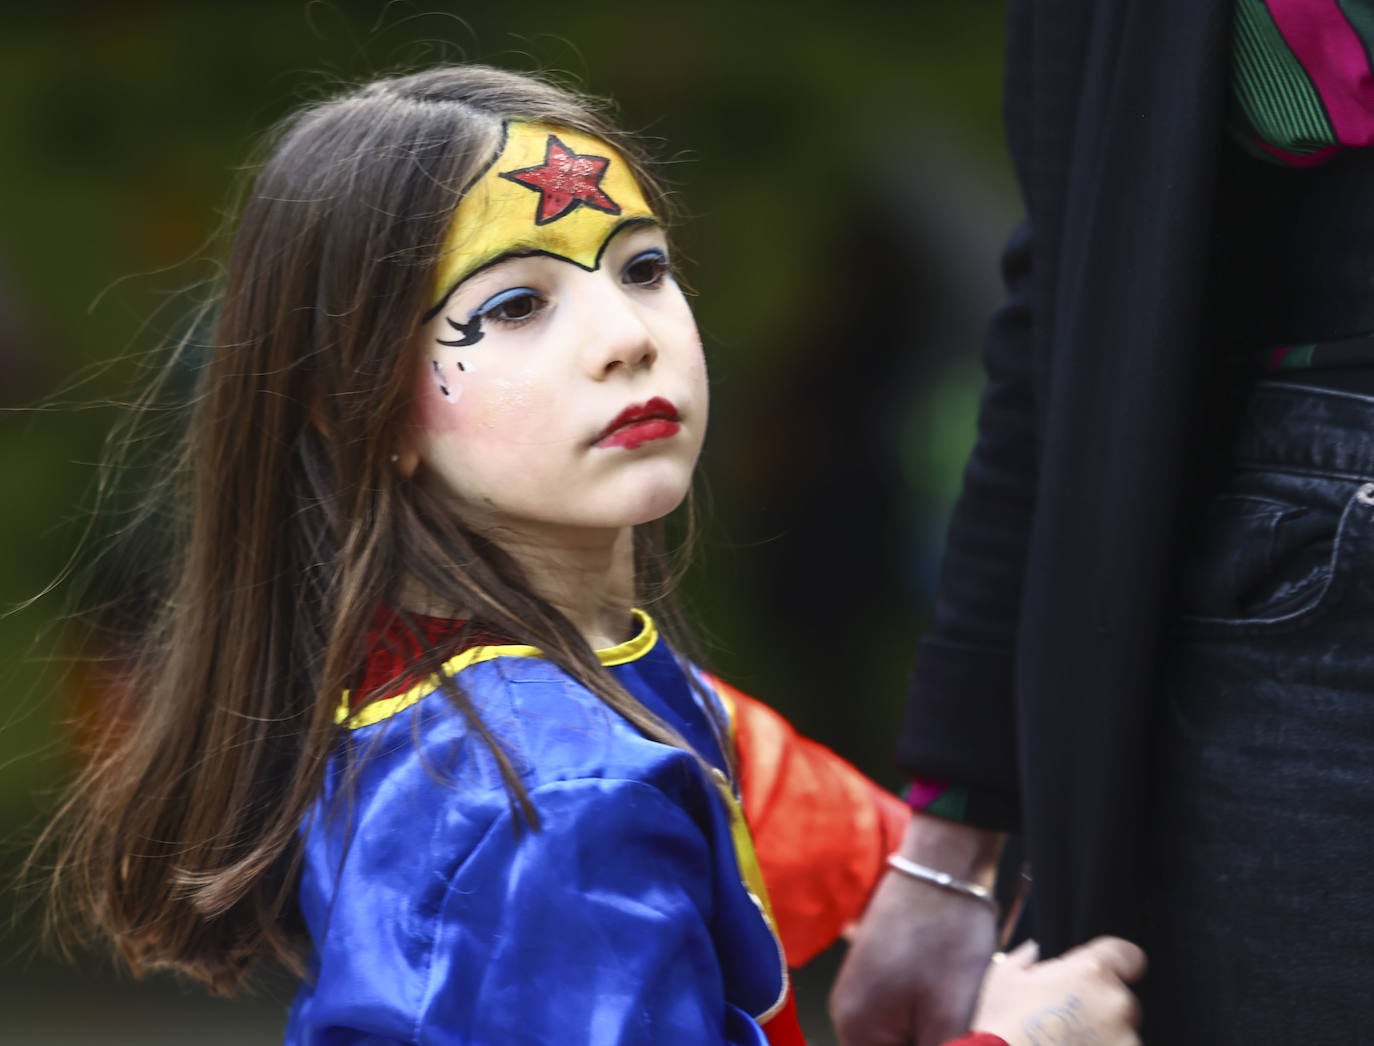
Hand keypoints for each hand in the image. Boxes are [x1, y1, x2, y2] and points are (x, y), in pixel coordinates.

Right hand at [830, 816, 1003, 1045]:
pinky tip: (959, 999)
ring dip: (936, 1034)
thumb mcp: (950, 1013)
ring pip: (901, 1036)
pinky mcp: (879, 971)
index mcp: (858, 1030)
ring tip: (968, 1011)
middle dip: (942, 1043)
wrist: (942, 864)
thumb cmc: (946, 935)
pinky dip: (932, 1016)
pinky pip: (902, 1014)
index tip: (965, 1041)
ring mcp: (862, 988)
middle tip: (971, 1023)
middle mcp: (849, 1012)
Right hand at [971, 937, 1145, 1045]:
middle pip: (1121, 998)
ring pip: (1122, 1033)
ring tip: (1066, 1043)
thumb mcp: (1004, 978)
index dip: (1116, 963)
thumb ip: (1027, 957)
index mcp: (1091, 971)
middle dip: (1099, 1007)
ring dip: (1103, 1036)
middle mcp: (1117, 1003)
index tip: (1100, 976)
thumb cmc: (1003, 1025)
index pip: (1129, 955)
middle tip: (1066, 1020)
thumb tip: (1035, 950)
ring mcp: (1126, 1040)